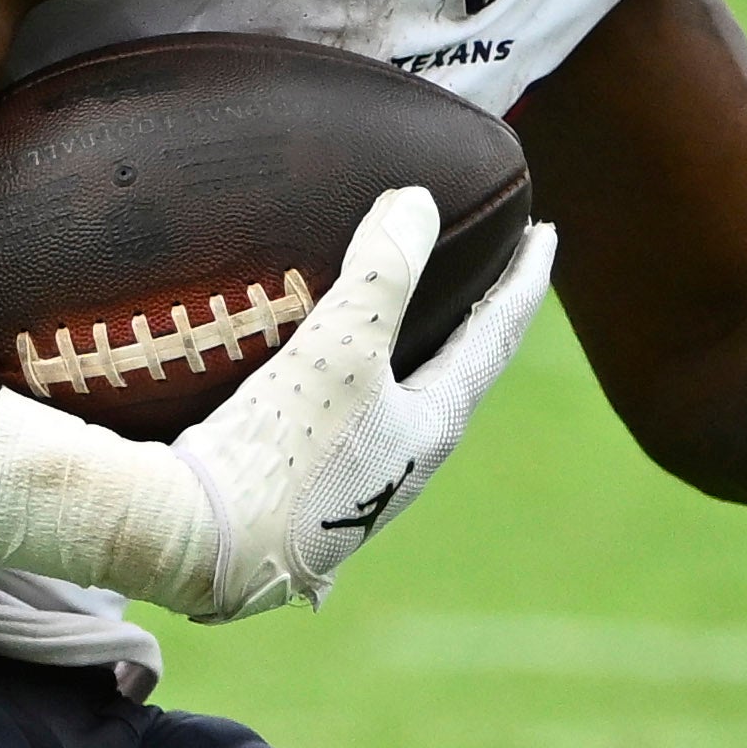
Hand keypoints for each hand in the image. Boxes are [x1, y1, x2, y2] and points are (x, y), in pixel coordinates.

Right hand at [0, 186, 545, 620]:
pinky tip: (321, 387)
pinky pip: (348, 428)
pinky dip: (355, 388)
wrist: (201, 547)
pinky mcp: (302, 498)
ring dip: (414, 359)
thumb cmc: (281, 451)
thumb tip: (418, 201)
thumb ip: (382, 273)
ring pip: (402, 408)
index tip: (545, 233)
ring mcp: (355, 489)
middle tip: (492, 273)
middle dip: (475, 322)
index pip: (493, 337)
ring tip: (412, 323)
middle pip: (457, 377)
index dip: (521, 280)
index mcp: (431, 428)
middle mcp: (405, 465)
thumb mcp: (339, 350)